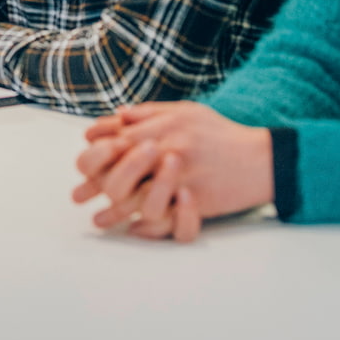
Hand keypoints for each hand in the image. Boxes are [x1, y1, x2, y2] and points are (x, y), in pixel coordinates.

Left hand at [70, 102, 273, 241]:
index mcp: (160, 125)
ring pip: (133, 194)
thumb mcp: (186, 111)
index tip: (82, 162)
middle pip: (117, 166)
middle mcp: (165, 148)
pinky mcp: (192, 198)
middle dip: (93, 182)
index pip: (114, 137)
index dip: (94, 151)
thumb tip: (116, 116)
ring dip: (110, 209)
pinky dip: (140, 224)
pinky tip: (127, 228)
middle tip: (78, 194)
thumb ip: (149, 112)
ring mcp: (178, 174)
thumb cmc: (221, 134)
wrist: (261, 158)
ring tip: (95, 218)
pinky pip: (159, 214)